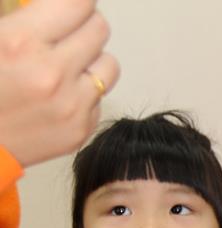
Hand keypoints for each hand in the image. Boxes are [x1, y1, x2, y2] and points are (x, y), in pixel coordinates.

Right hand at [0, 0, 119, 167]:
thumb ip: (25, 19)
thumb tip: (58, 6)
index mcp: (21, 42)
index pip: (80, 3)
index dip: (73, 4)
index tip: (66, 7)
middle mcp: (52, 74)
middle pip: (99, 28)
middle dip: (81, 26)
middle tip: (61, 33)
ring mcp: (72, 105)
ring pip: (108, 63)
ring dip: (90, 59)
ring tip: (63, 64)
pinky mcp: (81, 129)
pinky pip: (99, 97)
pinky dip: (83, 92)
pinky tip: (56, 96)